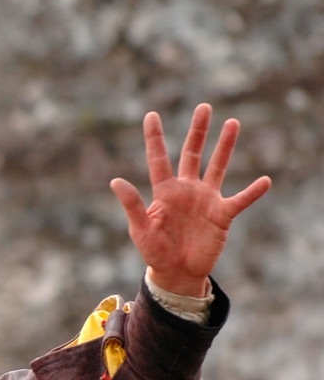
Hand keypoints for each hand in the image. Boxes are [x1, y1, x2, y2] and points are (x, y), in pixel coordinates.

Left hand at [110, 102, 270, 296]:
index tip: (150, 115)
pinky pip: (240, 199)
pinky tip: (265, 181)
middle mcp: (186, 189)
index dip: (155, 137)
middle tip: (204, 107)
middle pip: (192, 154)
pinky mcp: (222, 215)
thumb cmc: (155, 251)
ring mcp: (205, 199)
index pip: (158, 158)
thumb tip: (115, 181)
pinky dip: (252, 192)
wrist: (176, 272)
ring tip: (232, 123)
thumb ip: (132, 205)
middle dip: (198, 131)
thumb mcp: (140, 229)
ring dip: (225, 146)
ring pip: (217, 166)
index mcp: (164, 191)